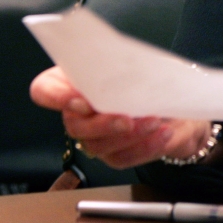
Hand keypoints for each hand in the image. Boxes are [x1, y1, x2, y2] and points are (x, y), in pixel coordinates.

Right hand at [30, 66, 211, 168]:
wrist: (177, 101)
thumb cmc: (151, 77)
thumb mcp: (140, 64)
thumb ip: (126, 67)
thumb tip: (130, 70)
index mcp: (74, 82)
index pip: (45, 90)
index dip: (56, 97)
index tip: (81, 100)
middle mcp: (77, 113)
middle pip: (74, 125)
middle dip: (101, 124)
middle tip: (126, 119)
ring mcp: (93, 137)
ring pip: (98, 146)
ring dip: (128, 136)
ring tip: (154, 121)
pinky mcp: (114, 154)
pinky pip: (123, 158)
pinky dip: (145, 147)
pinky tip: (162, 134)